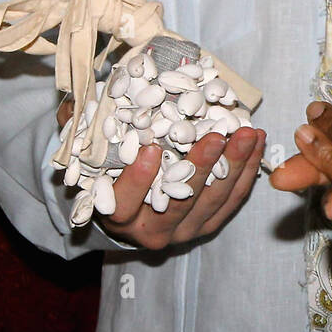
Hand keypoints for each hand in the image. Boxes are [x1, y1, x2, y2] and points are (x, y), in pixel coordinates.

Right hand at [98, 128, 265, 250]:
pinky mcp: (210, 223)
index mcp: (118, 216)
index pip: (124, 204)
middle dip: (200, 168)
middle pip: (179, 204)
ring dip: (233, 166)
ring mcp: (186, 230)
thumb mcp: (91, 148)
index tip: (152, 150)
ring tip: (245, 133)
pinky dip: (247, 170)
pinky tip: (256, 141)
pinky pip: (233, 199)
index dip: (137, 181)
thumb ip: (83, 129)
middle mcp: (153, 231)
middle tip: (215, 136)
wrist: (133, 200)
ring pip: (213, 201)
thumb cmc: (111, 166)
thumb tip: (74, 101)